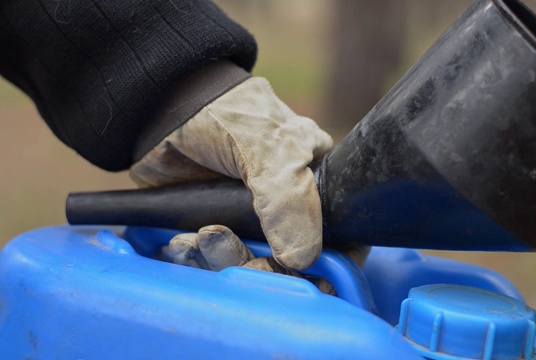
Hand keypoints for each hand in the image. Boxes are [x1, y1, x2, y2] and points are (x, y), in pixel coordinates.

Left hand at [130, 77, 332, 270]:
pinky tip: (183, 242)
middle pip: (290, 261)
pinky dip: (198, 258)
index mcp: (315, 180)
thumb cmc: (223, 112)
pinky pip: (211, 260)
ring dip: (222, 260)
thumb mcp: (268, 147)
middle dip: (260, 265)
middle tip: (234, 256)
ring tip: (200, 238)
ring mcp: (247, 217)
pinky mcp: (213, 224)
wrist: (160, 106)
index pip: (340, 235)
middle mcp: (286, 204)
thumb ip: (290, 200)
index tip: (305, 279)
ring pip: (248, 263)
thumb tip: (302, 260)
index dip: (327, 263)